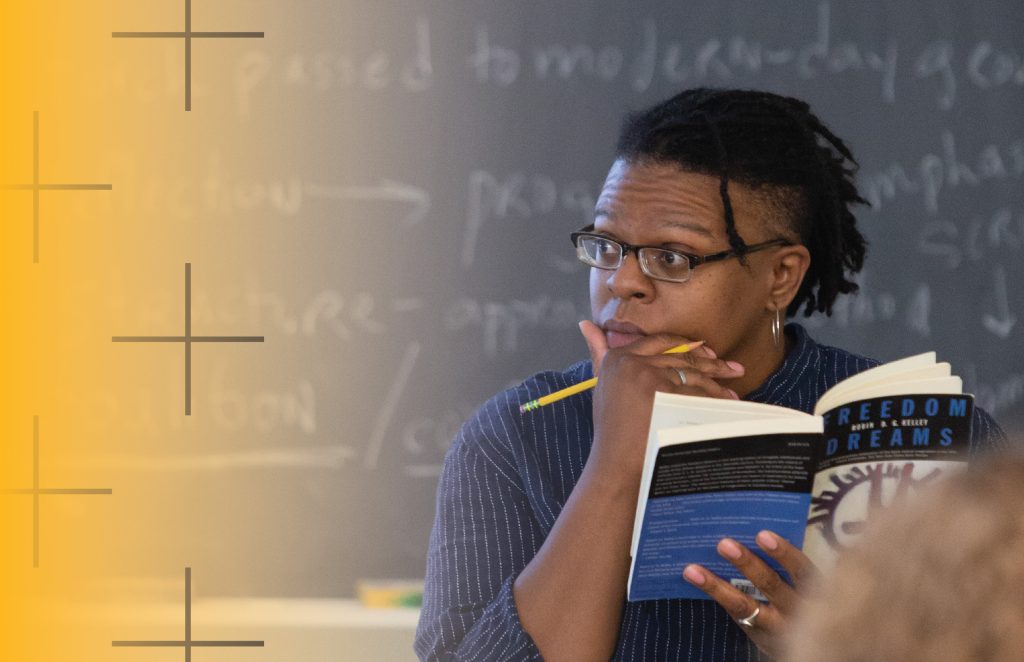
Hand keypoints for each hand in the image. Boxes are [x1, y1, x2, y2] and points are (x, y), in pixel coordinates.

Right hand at [578, 320, 744, 479]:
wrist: (615, 462)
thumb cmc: (610, 428)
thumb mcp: (602, 384)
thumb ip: (598, 352)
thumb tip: (585, 324)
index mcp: (617, 357)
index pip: (659, 342)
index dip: (685, 344)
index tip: (706, 350)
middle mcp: (631, 362)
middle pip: (680, 357)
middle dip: (711, 363)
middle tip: (732, 369)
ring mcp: (648, 377)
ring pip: (692, 374)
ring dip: (716, 382)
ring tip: (731, 392)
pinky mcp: (663, 394)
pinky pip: (696, 392)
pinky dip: (713, 398)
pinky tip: (725, 404)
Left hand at [682, 531, 817, 657]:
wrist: (809, 642)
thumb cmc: (803, 597)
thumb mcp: (808, 583)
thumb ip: (791, 563)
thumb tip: (760, 529)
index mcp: (813, 589)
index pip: (801, 570)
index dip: (783, 553)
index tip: (761, 535)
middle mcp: (796, 610)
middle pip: (770, 585)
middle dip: (746, 563)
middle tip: (723, 544)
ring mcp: (775, 627)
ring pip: (744, 606)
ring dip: (717, 586)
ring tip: (693, 570)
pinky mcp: (758, 636)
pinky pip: (735, 616)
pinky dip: (716, 597)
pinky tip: (697, 581)